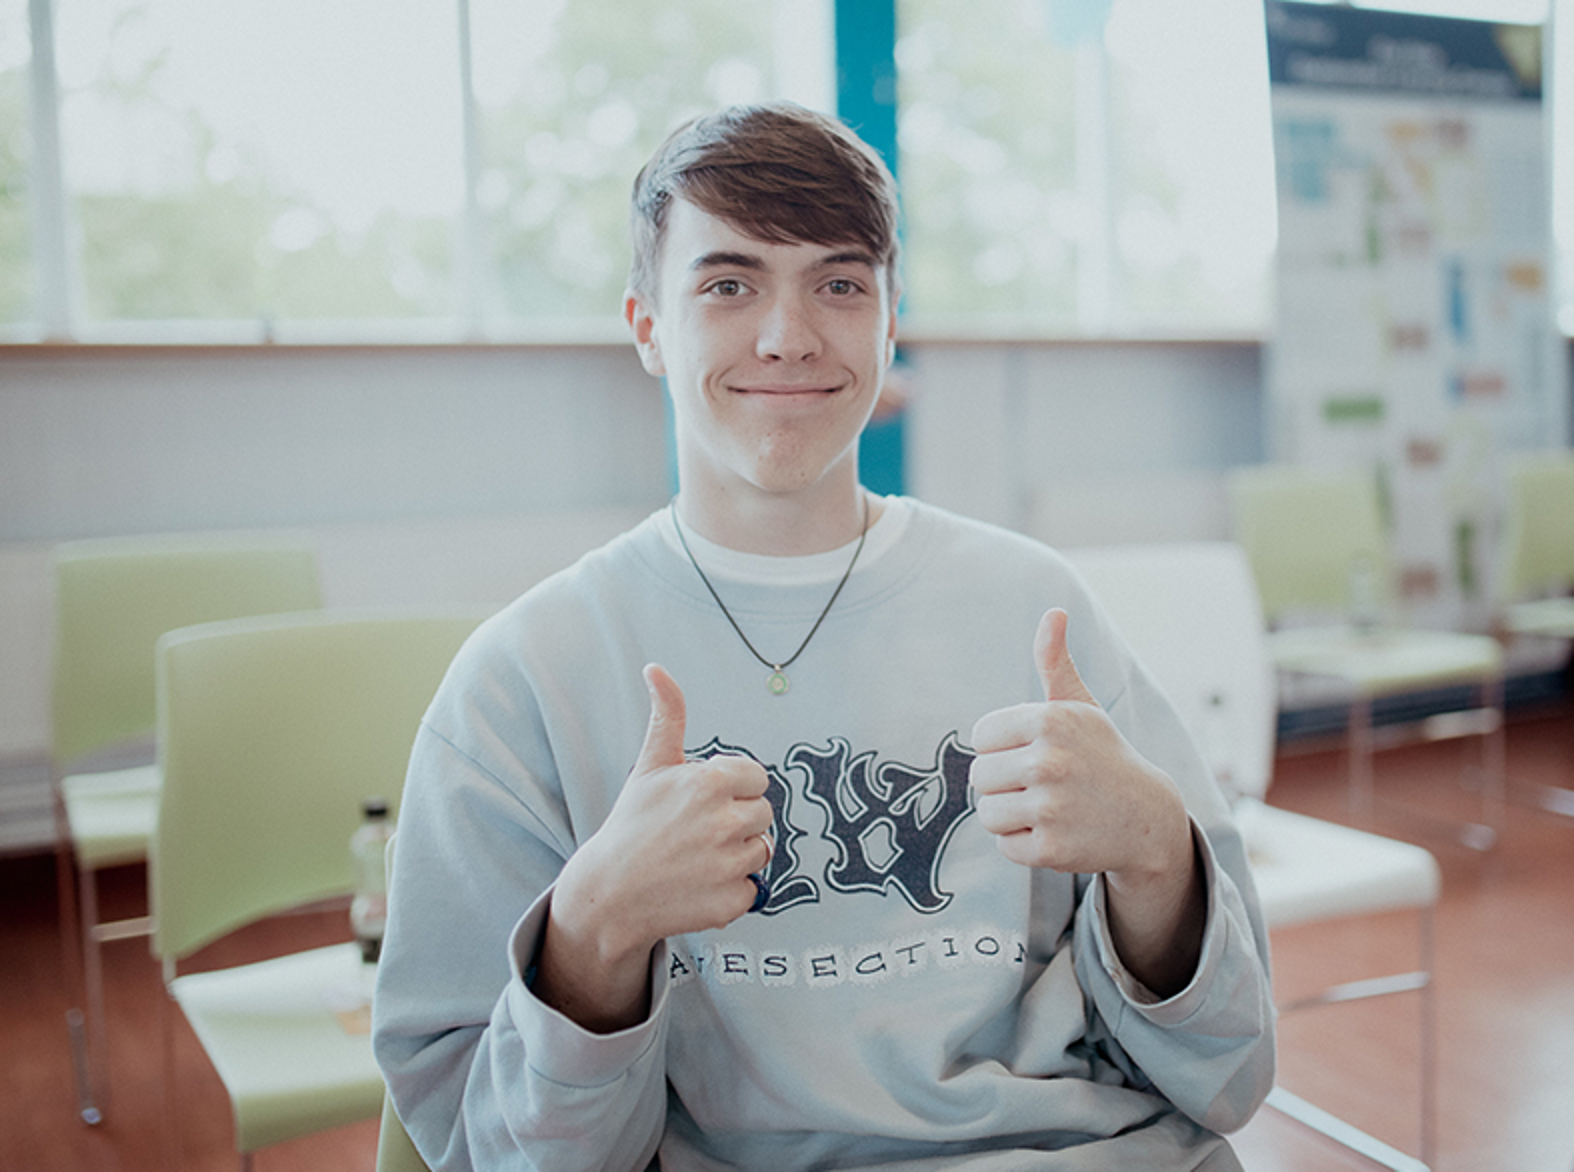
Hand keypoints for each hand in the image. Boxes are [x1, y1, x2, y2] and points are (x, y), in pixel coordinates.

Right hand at [537, 664, 774, 1030]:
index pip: (758, 778)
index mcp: (711, 782)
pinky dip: (731, 889)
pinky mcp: (732, 901)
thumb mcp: (651, 765)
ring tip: (697, 857)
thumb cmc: (633, 824)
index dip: (733, 788)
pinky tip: (698, 884)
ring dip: (737, 854)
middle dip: (737, 819)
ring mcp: (729, 864)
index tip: (703, 800)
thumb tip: (656, 668)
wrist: (610, 892)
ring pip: (762, 850)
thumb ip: (667, 715)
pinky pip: (753, 888)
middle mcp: (724, 821)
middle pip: (764, 813)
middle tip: (696, 831)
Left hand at [970, 609, 1202, 994]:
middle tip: (1043, 785)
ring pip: (986, 813)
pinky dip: (1023, 844)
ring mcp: (1050, 807)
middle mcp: (1048, 761)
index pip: (981, 736)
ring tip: (1048, 808)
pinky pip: (1004, 845)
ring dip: (1010, 815)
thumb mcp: (1081, 707)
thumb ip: (1055, 662)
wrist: (1148, 818)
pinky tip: (1055, 832)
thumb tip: (1054, 612)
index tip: (1034, 751)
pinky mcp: (1050, 849)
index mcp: (1049, 719)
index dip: (1002, 747)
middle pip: (978, 776)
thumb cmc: (1102, 756)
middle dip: (1004, 782)